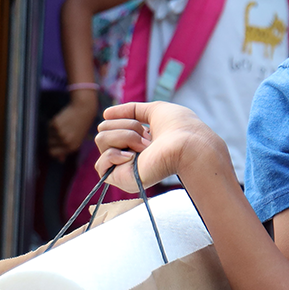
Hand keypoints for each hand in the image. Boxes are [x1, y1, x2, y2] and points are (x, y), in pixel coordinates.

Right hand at [46, 95, 98, 160]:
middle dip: (52, 139)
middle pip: (49, 145)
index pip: (53, 153)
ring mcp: (60, 134)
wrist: (84, 110)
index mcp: (72, 147)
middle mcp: (66, 142)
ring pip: (48, 135)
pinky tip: (62, 120)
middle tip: (61, 131)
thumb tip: (60, 160)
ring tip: (64, 125)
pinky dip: (53, 123)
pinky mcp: (55, 125)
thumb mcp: (77, 139)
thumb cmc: (81, 125)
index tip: (55, 143)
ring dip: (52, 131)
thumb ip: (68, 149)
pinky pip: (49, 127)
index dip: (52, 148)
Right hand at [92, 100, 221, 190]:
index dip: (126, 119)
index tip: (146, 126)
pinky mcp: (121, 179)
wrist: (188, 145)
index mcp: (137, 140)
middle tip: (148, 137)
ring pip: (101, 140)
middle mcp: (128, 153)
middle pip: (103, 129)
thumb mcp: (155, 110)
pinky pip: (100, 165)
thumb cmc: (179, 127)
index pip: (111, 123)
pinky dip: (114, 155)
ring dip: (124, 137)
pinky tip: (132, 157)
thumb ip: (132, 110)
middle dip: (126, 126)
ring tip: (146, 146)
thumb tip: (105, 114)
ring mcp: (124, 166)